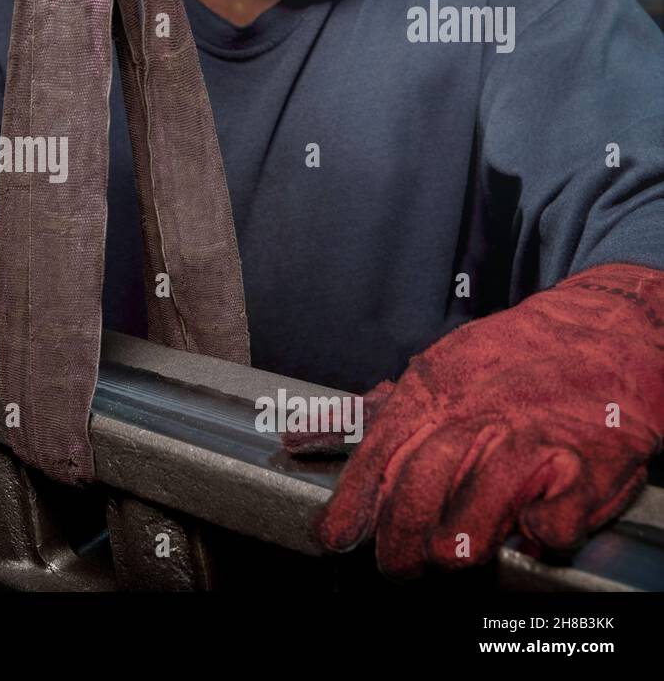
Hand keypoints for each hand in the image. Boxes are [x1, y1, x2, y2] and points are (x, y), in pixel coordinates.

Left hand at [315, 263, 663, 578]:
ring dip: (459, 544)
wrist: (599, 331)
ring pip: (479, 510)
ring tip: (449, 556)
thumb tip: (298, 438)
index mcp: (430, 398)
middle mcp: (475, 420)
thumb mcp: (429, 374)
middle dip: (399, 540)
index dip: (352, 504)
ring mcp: (530, 443)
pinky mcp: (586, 466)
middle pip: (419, 490)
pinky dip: (540, 534)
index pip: (377, 457)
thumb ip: (365, 413)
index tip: (335, 537)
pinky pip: (555, 518)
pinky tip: (529, 532)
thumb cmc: (505, 361)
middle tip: (396, 566)